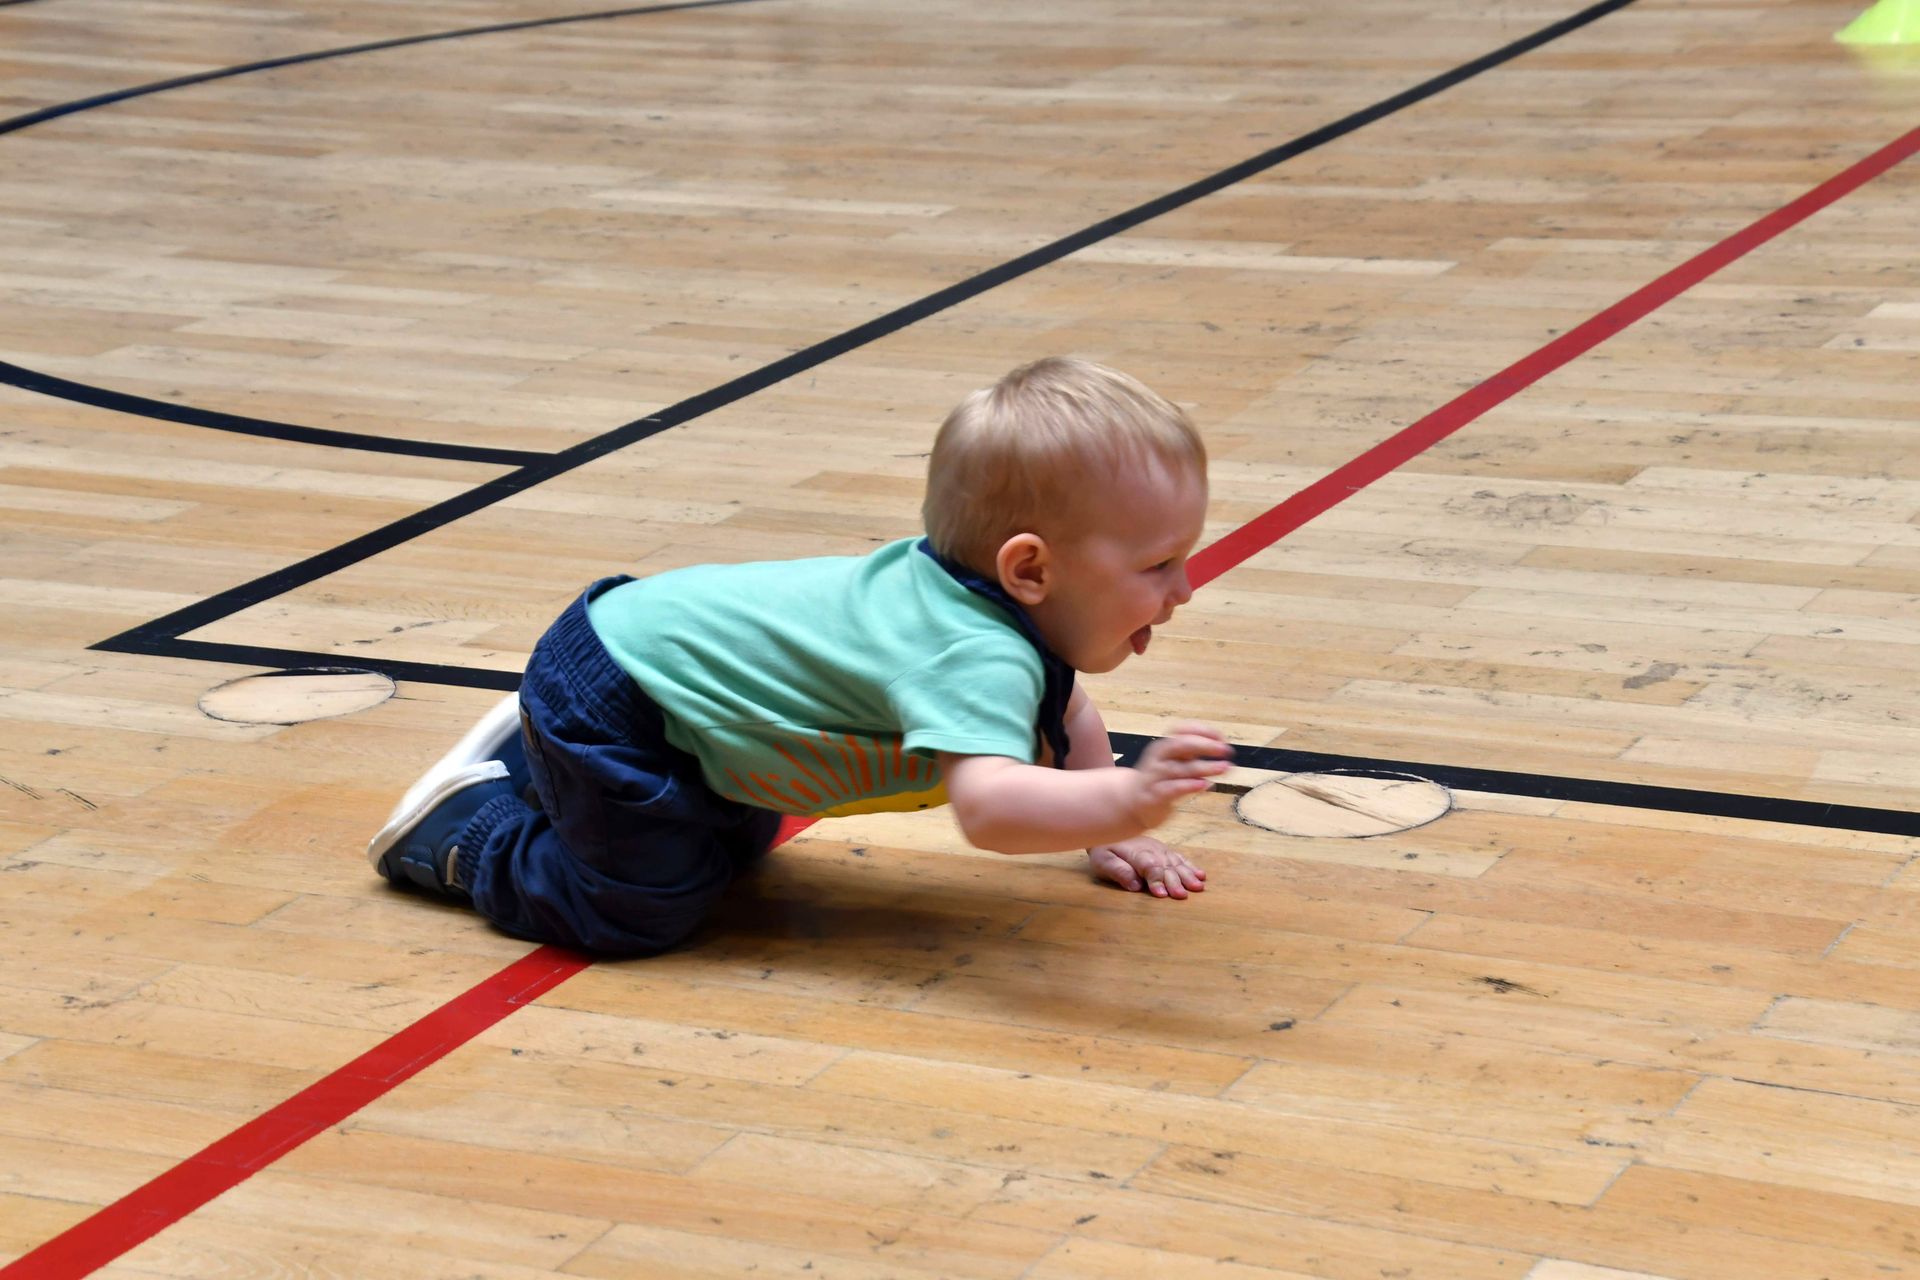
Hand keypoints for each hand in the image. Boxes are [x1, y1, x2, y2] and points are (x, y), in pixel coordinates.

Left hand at [1089, 836, 1206, 898]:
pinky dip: (1190, 866)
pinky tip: (1201, 875)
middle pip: (1165, 867)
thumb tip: (1135, 885)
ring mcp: (1160, 849)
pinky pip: (1179, 857)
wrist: (1108, 829)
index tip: (1162, 894)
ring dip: (1187, 875)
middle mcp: (1152, 851)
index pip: (1149, 867)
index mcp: (1136, 854)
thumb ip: (1118, 871)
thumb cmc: (1104, 850)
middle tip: (1182, 895)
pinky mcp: (1165, 850)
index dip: (1156, 880)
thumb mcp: (1103, 861)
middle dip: (1175, 881)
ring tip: (1197, 887)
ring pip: (1176, 863)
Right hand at [1127, 722, 1232, 829]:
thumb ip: (1195, 756)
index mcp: (1164, 746)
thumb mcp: (1175, 763)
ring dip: (1205, 767)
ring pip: (1181, 768)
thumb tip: (1222, 747)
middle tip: (1225, 750)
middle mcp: (1158, 758)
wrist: (1132, 803)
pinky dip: (1189, 785)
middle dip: (1205, 745)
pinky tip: (1204, 785)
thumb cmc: (1160, 780)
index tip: (1221, 738)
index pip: (1182, 730)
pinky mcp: (1155, 795)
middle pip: (1180, 745)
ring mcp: (1155, 776)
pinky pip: (1173, 788)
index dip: (1203, 731)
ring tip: (1224, 767)